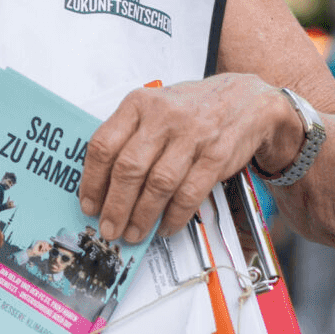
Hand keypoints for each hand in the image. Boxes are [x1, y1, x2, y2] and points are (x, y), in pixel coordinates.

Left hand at [79, 75, 299, 244]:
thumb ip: (128, 136)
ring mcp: (192, 136)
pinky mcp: (216, 155)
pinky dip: (174, 215)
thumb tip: (101, 183)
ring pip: (158, 184)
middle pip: (129, 169)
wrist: (246, 99)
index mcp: (138, 104)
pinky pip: (189, 193)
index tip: (88, 204)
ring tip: (133, 233)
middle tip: (108, 227)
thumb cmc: (191, 108)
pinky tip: (164, 226)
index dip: (92, 180)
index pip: (104, 145)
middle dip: (115, 206)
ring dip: (142, 216)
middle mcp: (163, 117)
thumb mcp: (153, 108)